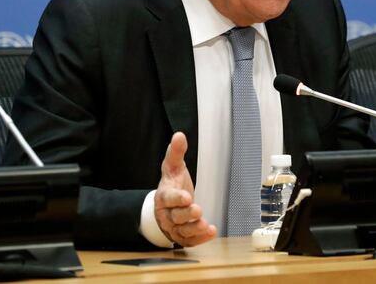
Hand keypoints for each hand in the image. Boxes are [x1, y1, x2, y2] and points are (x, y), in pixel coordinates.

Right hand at [154, 132, 216, 246]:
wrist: (166, 205)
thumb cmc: (172, 184)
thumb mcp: (173, 167)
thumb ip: (176, 152)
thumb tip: (179, 135)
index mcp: (164, 195)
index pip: (168, 198)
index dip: (176, 198)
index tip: (187, 197)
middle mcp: (167, 213)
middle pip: (175, 216)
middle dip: (186, 214)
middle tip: (197, 210)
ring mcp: (173, 226)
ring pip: (182, 231)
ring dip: (194, 229)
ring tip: (206, 225)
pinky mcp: (181, 236)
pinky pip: (188, 241)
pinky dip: (199, 239)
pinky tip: (211, 233)